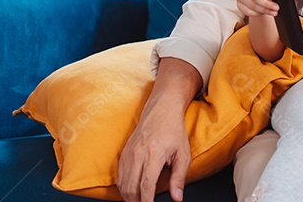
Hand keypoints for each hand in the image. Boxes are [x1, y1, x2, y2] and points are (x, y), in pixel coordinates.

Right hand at [117, 58, 200, 201]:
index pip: (146, 186)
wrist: (161, 109)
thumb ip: (179, 178)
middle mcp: (138, 154)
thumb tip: (177, 198)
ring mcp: (129, 153)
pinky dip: (124, 187)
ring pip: (123, 184)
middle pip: (132, 188)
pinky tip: (131, 192)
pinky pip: (120, 176)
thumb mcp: (183, 154)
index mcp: (154, 154)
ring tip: (139, 201)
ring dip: (129, 197)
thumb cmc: (174, 131)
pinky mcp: (124, 153)